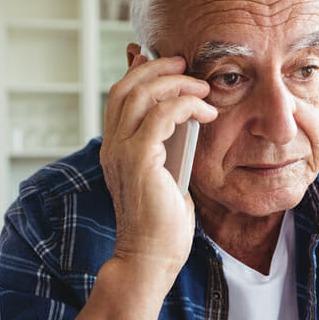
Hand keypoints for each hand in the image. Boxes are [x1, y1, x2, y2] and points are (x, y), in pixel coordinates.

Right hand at [100, 47, 216, 288]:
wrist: (151, 257)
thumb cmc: (162, 223)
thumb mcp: (167, 174)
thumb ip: (168, 146)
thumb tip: (182, 121)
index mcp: (115, 147)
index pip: (120, 95)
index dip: (140, 71)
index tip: (170, 62)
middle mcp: (112, 145)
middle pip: (126, 87)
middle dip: (158, 68)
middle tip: (187, 64)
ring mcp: (121, 152)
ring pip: (141, 95)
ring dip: (176, 84)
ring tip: (203, 87)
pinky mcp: (139, 160)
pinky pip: (160, 116)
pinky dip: (185, 105)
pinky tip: (206, 112)